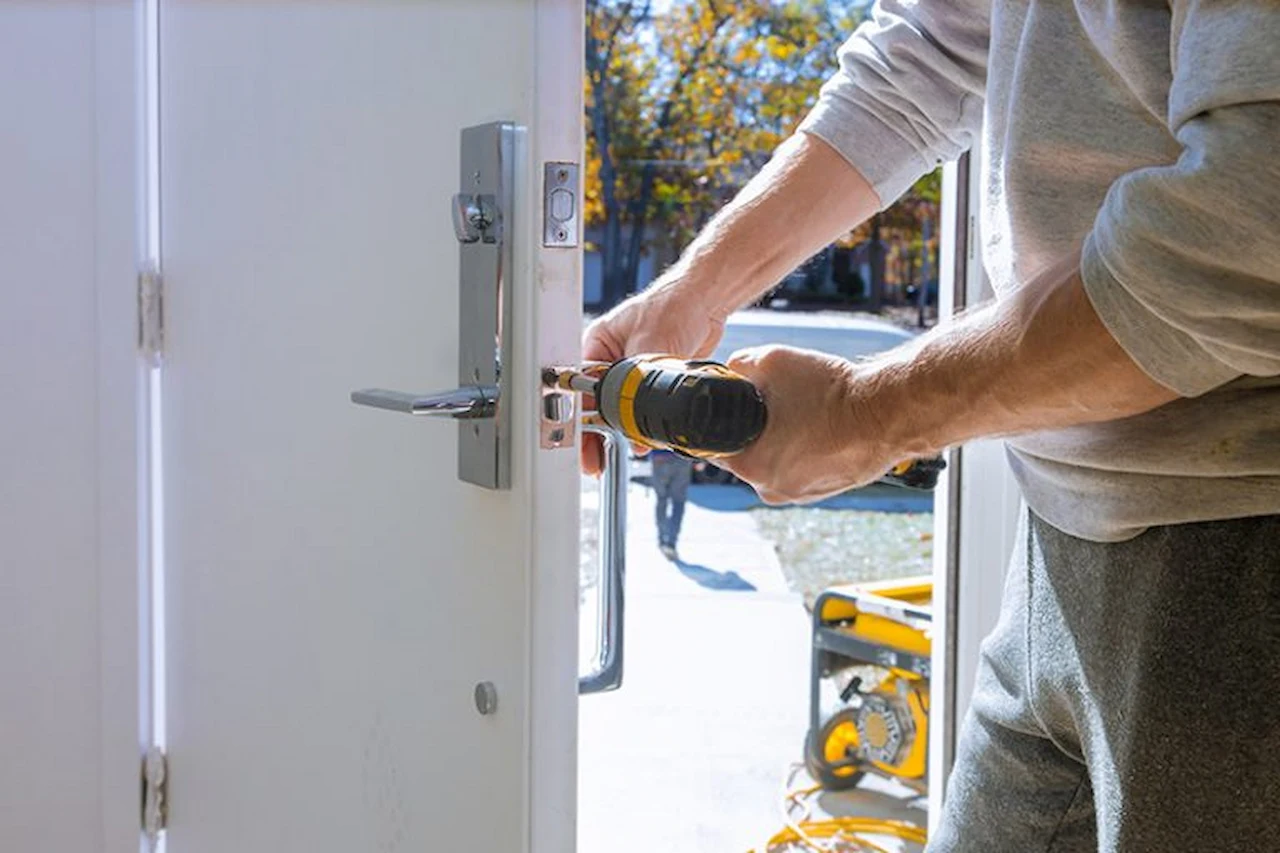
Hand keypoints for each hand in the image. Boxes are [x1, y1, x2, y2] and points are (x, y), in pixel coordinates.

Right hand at [580, 280, 724, 472]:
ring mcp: (629, 371)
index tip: (578, 441)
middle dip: (596, 433)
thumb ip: (641, 385)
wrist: (706, 302)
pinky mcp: (650, 380)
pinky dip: (641, 422)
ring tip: (620, 450)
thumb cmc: (674, 305)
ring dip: (620, 430)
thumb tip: (636, 422)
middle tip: (595, 460)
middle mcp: (609, 360)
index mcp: (596, 346)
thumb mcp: (650, 345)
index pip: (577, 388)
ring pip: (617, 409)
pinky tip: (644, 436)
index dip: (576, 418)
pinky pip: (640, 407)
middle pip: (594, 404)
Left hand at [718, 345, 901, 503]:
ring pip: (776, 462)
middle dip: (755, 429)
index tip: (733, 405)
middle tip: (776, 403)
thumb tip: (732, 369)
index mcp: (752, 467)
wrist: (888, 413)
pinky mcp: (826, 491)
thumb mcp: (774, 361)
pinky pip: (802, 468)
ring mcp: (801, 494)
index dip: (719, 422)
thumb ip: (740, 364)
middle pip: (747, 454)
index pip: (715, 447)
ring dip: (782, 439)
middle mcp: (773, 489)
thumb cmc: (832, 392)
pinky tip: (820, 426)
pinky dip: (806, 449)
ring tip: (805, 413)